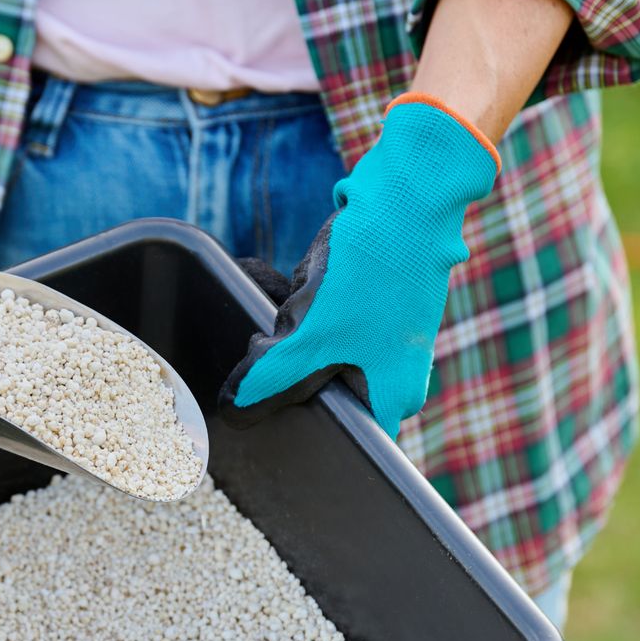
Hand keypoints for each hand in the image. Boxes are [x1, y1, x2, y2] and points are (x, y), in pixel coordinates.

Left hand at [219, 95, 498, 438]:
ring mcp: (383, 344)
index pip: (340, 443)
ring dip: (292, 335)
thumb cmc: (369, 275)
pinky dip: (302, 311)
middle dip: (287, 372)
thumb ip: (268, 381)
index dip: (300, 434)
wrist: (405, 197)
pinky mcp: (368, 313)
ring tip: (300, 305)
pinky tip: (302, 289)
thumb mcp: (308, 337)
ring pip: (312, 358)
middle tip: (279, 342)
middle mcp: (395, 379)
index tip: (271, 417)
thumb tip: (233, 412)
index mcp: (393, 400)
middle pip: (316, 398)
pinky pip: (317, 326)